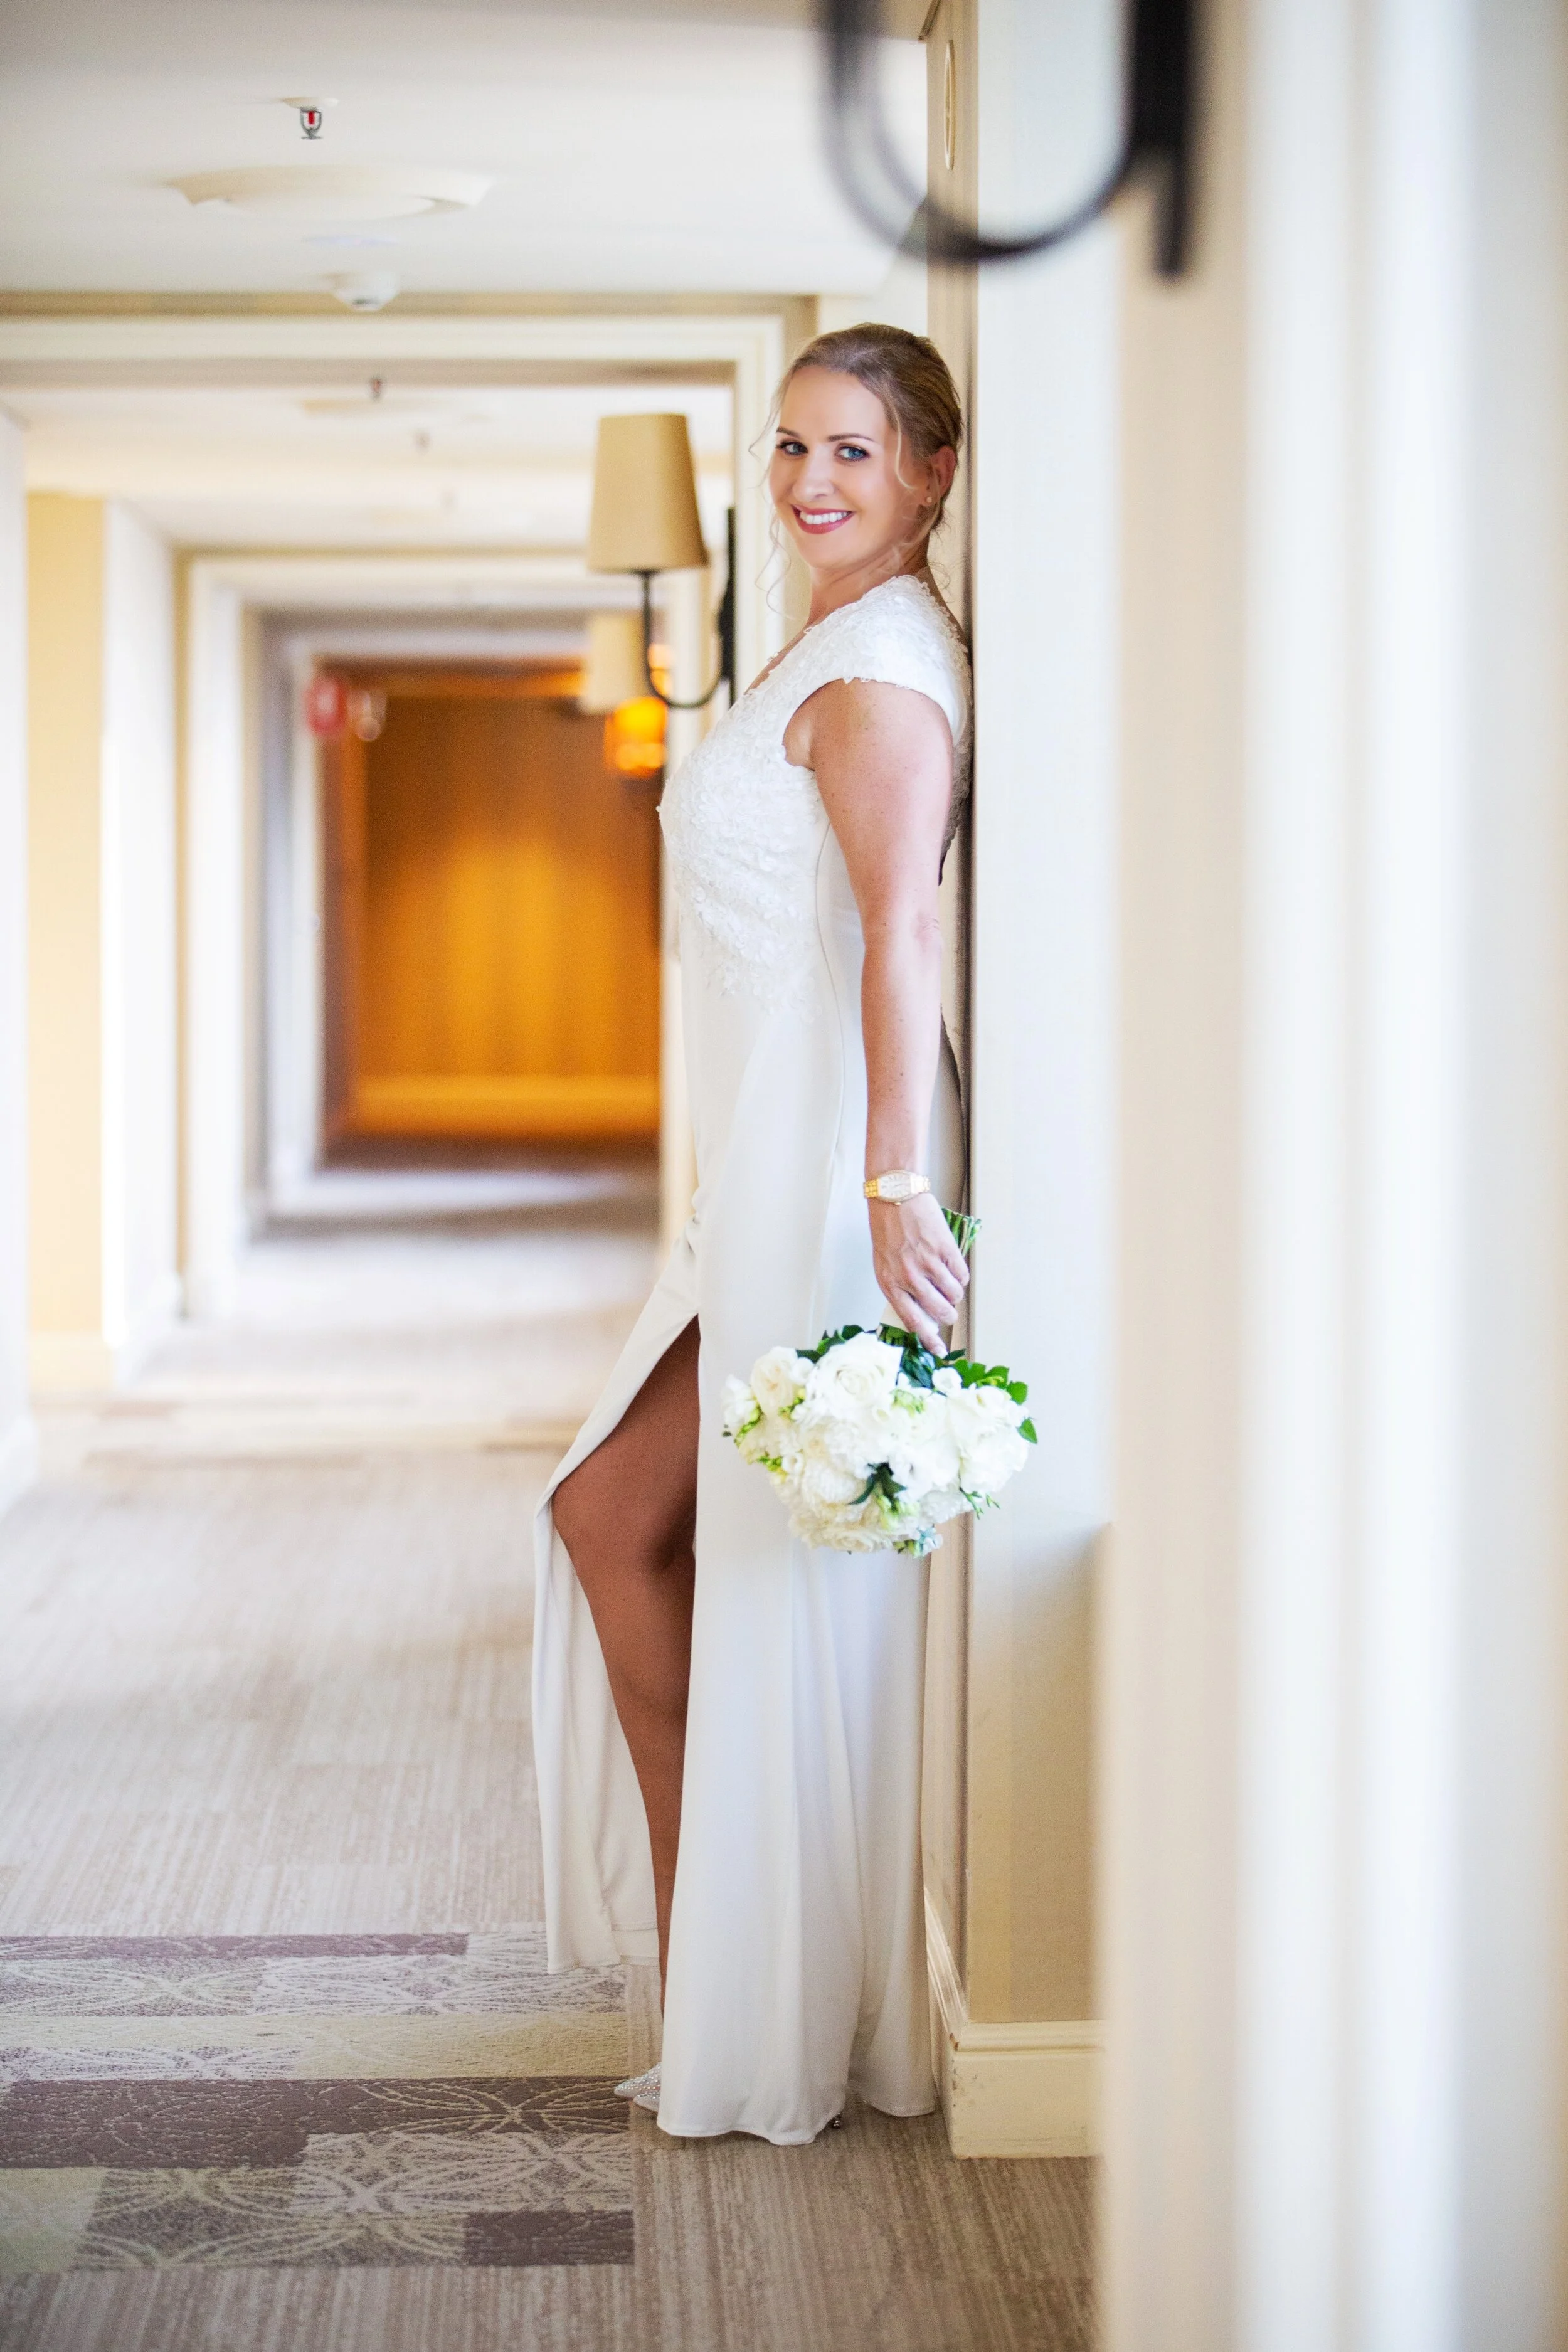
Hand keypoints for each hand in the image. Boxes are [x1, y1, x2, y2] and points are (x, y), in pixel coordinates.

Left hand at [869, 1191, 968, 1351]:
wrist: (895, 1197)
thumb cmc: (887, 1231)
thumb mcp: (884, 1265)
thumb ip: (900, 1288)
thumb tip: (922, 1313)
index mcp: (890, 1284)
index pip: (914, 1322)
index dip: (930, 1340)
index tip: (940, 1350)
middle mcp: (909, 1277)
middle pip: (940, 1312)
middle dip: (948, 1314)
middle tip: (948, 1308)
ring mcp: (928, 1263)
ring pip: (954, 1295)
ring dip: (955, 1294)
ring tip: (948, 1283)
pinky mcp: (944, 1249)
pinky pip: (961, 1275)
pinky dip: (960, 1276)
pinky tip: (951, 1267)